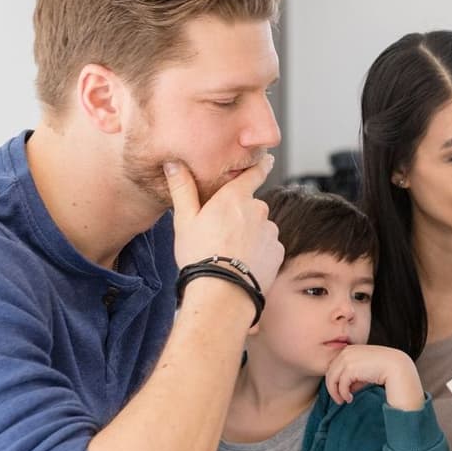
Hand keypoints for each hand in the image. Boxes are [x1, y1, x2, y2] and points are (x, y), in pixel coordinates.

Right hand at [165, 155, 283, 291]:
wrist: (222, 291)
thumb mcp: (184, 220)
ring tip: (229, 253)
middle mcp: (258, 210)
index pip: (254, 173)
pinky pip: (268, 247)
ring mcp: (270, 231)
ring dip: (250, 235)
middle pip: (252, 206)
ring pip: (260, 228)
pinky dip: (258, 252)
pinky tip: (242, 263)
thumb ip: (182, 189)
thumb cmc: (199, 254)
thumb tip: (174, 164)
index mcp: (235, 198)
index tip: (266, 159)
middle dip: (241, 215)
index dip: (260, 165)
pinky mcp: (278, 251)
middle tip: (221, 234)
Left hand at [323, 344, 422, 410]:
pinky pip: (340, 384)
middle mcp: (347, 351)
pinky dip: (343, 393)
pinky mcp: (350, 367)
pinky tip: (350, 399)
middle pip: (330, 371)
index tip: (343, 391)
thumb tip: (347, 388)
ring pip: (332, 378)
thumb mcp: (367, 370)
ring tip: (343, 400)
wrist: (397, 368)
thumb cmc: (385, 370)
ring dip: (336, 392)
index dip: (336, 379)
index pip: (334, 365)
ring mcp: (347, 358)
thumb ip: (356, 376)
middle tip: (339, 399)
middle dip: (333, 387)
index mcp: (350, 349)